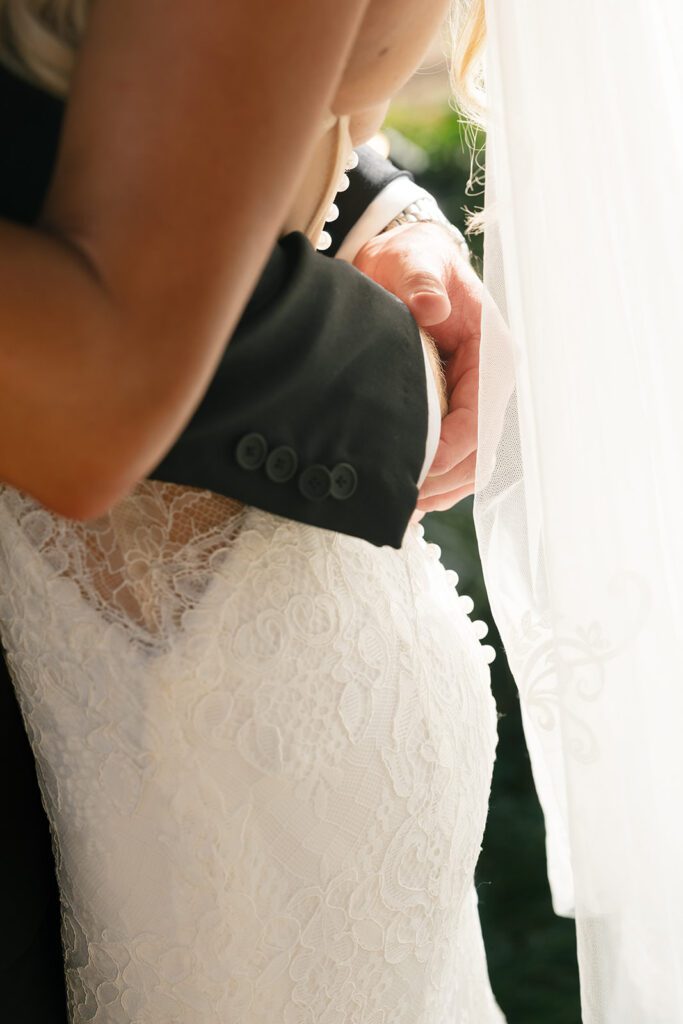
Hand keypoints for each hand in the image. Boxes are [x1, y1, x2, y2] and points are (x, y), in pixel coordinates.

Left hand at [354, 220, 482, 512]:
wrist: (403, 265)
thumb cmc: (412, 262)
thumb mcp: (414, 262)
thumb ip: (422, 282)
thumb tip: (432, 305)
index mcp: (494, 352)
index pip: (481, 417)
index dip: (452, 451)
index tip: (418, 472)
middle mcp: (492, 382)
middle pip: (479, 452)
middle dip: (444, 482)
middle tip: (402, 501)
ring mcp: (476, 401)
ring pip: (470, 464)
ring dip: (441, 491)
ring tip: (403, 509)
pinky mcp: (457, 411)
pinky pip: (456, 459)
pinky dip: (437, 484)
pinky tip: (410, 501)